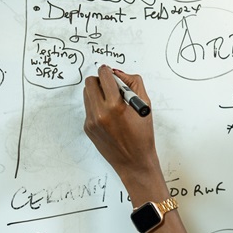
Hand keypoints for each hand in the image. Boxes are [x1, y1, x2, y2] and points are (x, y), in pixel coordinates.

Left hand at [83, 65, 160, 189]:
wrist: (134, 161)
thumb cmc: (143, 135)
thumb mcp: (145, 106)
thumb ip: (134, 84)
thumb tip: (119, 73)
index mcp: (115, 106)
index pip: (104, 76)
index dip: (108, 71)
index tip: (111, 72)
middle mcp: (100, 112)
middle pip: (90, 82)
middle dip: (100, 80)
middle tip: (111, 86)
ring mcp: (91, 121)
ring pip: (87, 94)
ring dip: (97, 92)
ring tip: (111, 102)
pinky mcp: (88, 128)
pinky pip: (88, 108)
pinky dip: (97, 106)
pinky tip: (110, 116)